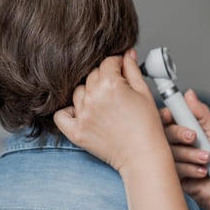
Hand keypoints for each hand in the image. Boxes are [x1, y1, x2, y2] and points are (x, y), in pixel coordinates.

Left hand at [54, 49, 165, 171]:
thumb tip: (127, 54)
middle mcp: (93, 98)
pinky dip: (69, 112)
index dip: (117, 63)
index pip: (108, 62)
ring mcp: (82, 115)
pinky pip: (61, 115)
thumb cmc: (148, 127)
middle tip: (118, 89)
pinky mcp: (76, 131)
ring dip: (90, 93)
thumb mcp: (144, 92)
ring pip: (79, 92)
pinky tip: (84, 113)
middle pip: (92, 75)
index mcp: (111, 85)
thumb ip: (133, 70)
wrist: (143, 155)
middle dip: (105, 77)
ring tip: (105, 103)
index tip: (121, 68)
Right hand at [163, 90, 209, 209]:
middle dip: (180, 133)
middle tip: (194, 137)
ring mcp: (172, 158)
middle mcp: (175, 142)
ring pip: (169, 150)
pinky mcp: (172, 175)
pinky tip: (202, 171)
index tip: (169, 115)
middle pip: (164, 132)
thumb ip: (202, 113)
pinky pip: (173, 168)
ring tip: (207, 158)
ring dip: (191, 154)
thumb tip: (190, 94)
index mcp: (184, 127)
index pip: (166, 116)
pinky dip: (191, 168)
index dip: (165, 114)